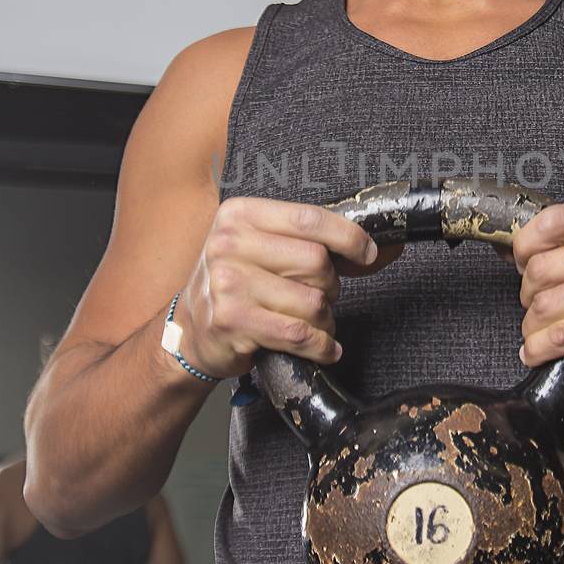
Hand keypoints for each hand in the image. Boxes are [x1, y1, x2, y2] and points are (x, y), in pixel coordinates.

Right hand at [177, 197, 401, 376]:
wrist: (189, 331)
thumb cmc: (234, 286)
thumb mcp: (260, 249)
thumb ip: (308, 242)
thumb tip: (374, 249)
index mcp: (240, 216)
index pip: (309, 218)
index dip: (347, 237)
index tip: (367, 253)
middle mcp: (229, 244)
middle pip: (316, 261)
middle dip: (331, 285)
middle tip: (320, 297)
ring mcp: (228, 283)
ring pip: (312, 301)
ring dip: (325, 320)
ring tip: (312, 324)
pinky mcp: (233, 320)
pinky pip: (299, 334)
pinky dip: (320, 346)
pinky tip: (321, 347)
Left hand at [510, 201, 563, 388]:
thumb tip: (506, 246)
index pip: (551, 221)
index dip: (526, 246)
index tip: (526, 262)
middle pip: (540, 269)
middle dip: (529, 294)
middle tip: (545, 303)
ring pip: (543, 306)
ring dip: (533, 327)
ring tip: (549, 329)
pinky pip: (555, 337)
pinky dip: (538, 350)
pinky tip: (543, 350)